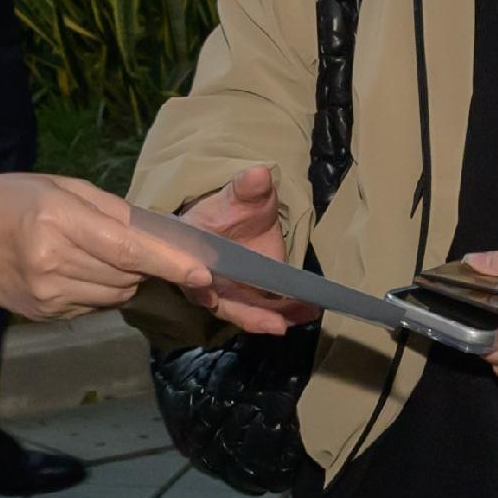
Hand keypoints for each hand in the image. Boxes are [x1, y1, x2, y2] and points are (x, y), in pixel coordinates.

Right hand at [0, 173, 211, 318]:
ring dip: (124, 277)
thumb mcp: (57, 186)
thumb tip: (157, 233)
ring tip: (95, 253)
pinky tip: (76, 270)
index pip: (126, 249)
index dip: (168, 262)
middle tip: (132, 243)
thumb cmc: (7, 200)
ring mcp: (48, 296)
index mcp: (56, 222)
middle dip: (143, 262)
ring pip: (116, 294)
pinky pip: (96, 305)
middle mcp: (53, 264)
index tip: (202, 272)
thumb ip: (109, 210)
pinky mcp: (46, 315)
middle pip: (127, 275)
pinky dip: (100, 288)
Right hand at [179, 164, 309, 333]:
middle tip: (277, 323)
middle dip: (251, 316)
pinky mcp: (248, 301)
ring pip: (247, 314)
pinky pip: (265, 312)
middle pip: (224, 307)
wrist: (233, 222)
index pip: (189, 276)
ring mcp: (228, 296)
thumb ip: (246, 188)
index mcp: (193, 258)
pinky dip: (285, 313)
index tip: (207, 285)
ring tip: (305, 313)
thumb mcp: (238, 196)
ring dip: (274, 318)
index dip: (195, 283)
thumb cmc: (226, 211)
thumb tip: (258, 174)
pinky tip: (308, 310)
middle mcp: (207, 285)